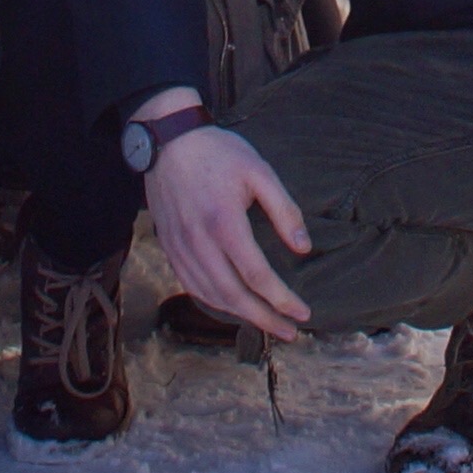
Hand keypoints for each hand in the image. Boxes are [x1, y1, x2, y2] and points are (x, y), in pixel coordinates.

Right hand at [142, 107, 313, 336]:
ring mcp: (180, 247)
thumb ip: (285, 210)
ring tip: (266, 324)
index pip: (257, 275)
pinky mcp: (169, 247)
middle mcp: (199, 241)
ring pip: (210, 295)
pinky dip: (214, 302)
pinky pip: (191, 285)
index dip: (282, 300)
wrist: (168, 141)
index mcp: (224, 223)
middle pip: (233, 295)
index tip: (302, 313)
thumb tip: (303, 247)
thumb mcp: (260, 171)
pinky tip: (232, 306)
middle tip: (289, 332)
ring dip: (240, 316)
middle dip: (264, 319)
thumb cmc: (218, 153)